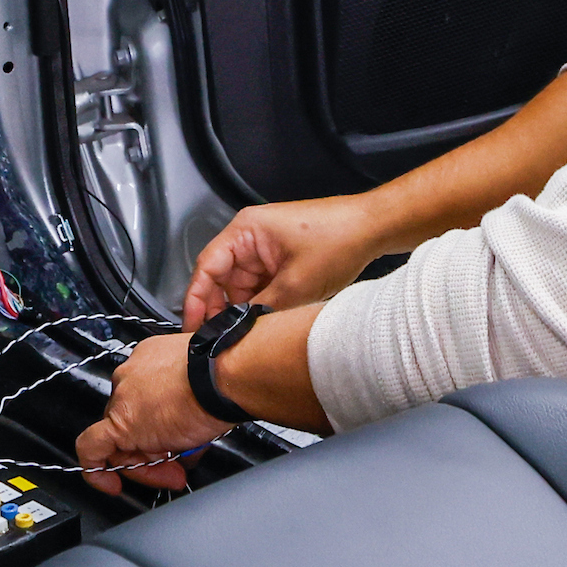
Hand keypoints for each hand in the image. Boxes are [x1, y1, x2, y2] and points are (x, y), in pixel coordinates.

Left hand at [75, 332, 219, 495]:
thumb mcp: (204, 392)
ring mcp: (124, 398)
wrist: (225, 375)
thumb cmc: (224, 377)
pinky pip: (91, 450)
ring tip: (172, 475)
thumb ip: (189, 409)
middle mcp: (132, 376)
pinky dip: (97, 471)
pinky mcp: (120, 423)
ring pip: (119, 440)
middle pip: (131, 423)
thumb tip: (191, 436)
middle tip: (175, 468)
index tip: (174, 444)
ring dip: (145, 467)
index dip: (159, 430)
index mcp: (150, 361)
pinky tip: (111, 484)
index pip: (143, 403)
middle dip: (154, 453)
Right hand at [183, 195, 379, 325]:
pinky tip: (261, 323)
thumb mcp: (295, 285)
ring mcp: (266, 249)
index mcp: (246, 231)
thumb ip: (260, 309)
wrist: (374, 228)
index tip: (192, 325)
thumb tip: (237, 330)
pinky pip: (260, 285)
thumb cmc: (339, 239)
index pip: (207, 266)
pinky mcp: (281, 260)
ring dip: (242, 308)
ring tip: (243, 334)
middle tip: (218, 338)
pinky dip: (259, 303)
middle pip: (221, 278)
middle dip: (220, 308)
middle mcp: (251, 237)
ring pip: (241, 286)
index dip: (196, 299)